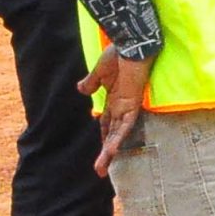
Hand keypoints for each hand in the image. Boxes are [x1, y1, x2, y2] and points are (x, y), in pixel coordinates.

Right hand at [77, 48, 152, 174]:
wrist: (132, 44)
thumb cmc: (119, 54)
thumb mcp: (100, 71)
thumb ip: (92, 82)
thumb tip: (81, 90)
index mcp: (115, 99)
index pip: (108, 124)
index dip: (104, 137)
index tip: (102, 153)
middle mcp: (122, 105)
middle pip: (113, 134)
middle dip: (106, 152)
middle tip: (101, 171)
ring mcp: (128, 105)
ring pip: (118, 134)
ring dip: (109, 152)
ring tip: (102, 170)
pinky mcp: (133, 103)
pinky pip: (125, 124)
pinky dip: (118, 138)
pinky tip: (113, 151)